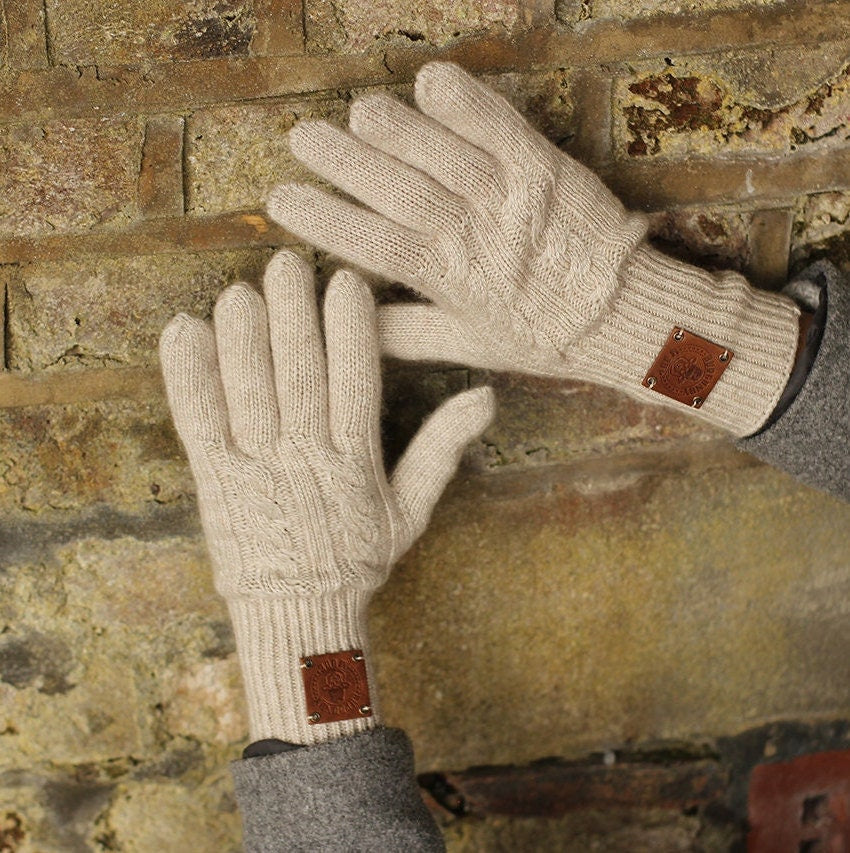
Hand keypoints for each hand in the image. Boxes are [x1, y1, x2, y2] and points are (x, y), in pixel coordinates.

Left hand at [160, 251, 494, 742]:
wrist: (300, 613)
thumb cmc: (357, 556)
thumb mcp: (412, 510)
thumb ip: (442, 448)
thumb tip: (486, 396)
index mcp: (355, 461)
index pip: (356, 381)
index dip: (351, 328)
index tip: (346, 282)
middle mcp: (305, 458)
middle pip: (298, 375)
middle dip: (292, 315)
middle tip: (286, 263)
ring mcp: (255, 469)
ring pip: (247, 391)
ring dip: (242, 336)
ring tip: (240, 290)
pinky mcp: (214, 481)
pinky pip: (198, 421)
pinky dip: (187, 376)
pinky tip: (183, 331)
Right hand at [268, 61, 799, 436]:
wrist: (623, 318)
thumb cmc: (544, 335)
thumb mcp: (472, 345)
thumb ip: (410, 332)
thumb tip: (354, 323)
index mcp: (448, 280)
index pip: (374, 246)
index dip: (325, 222)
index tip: (281, 199)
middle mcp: (472, 237)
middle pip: (398, 193)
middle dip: (345, 165)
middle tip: (302, 139)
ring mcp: (509, 199)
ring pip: (441, 159)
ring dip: (396, 132)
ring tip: (357, 114)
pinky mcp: (545, 170)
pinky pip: (501, 130)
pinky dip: (467, 104)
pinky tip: (431, 80)